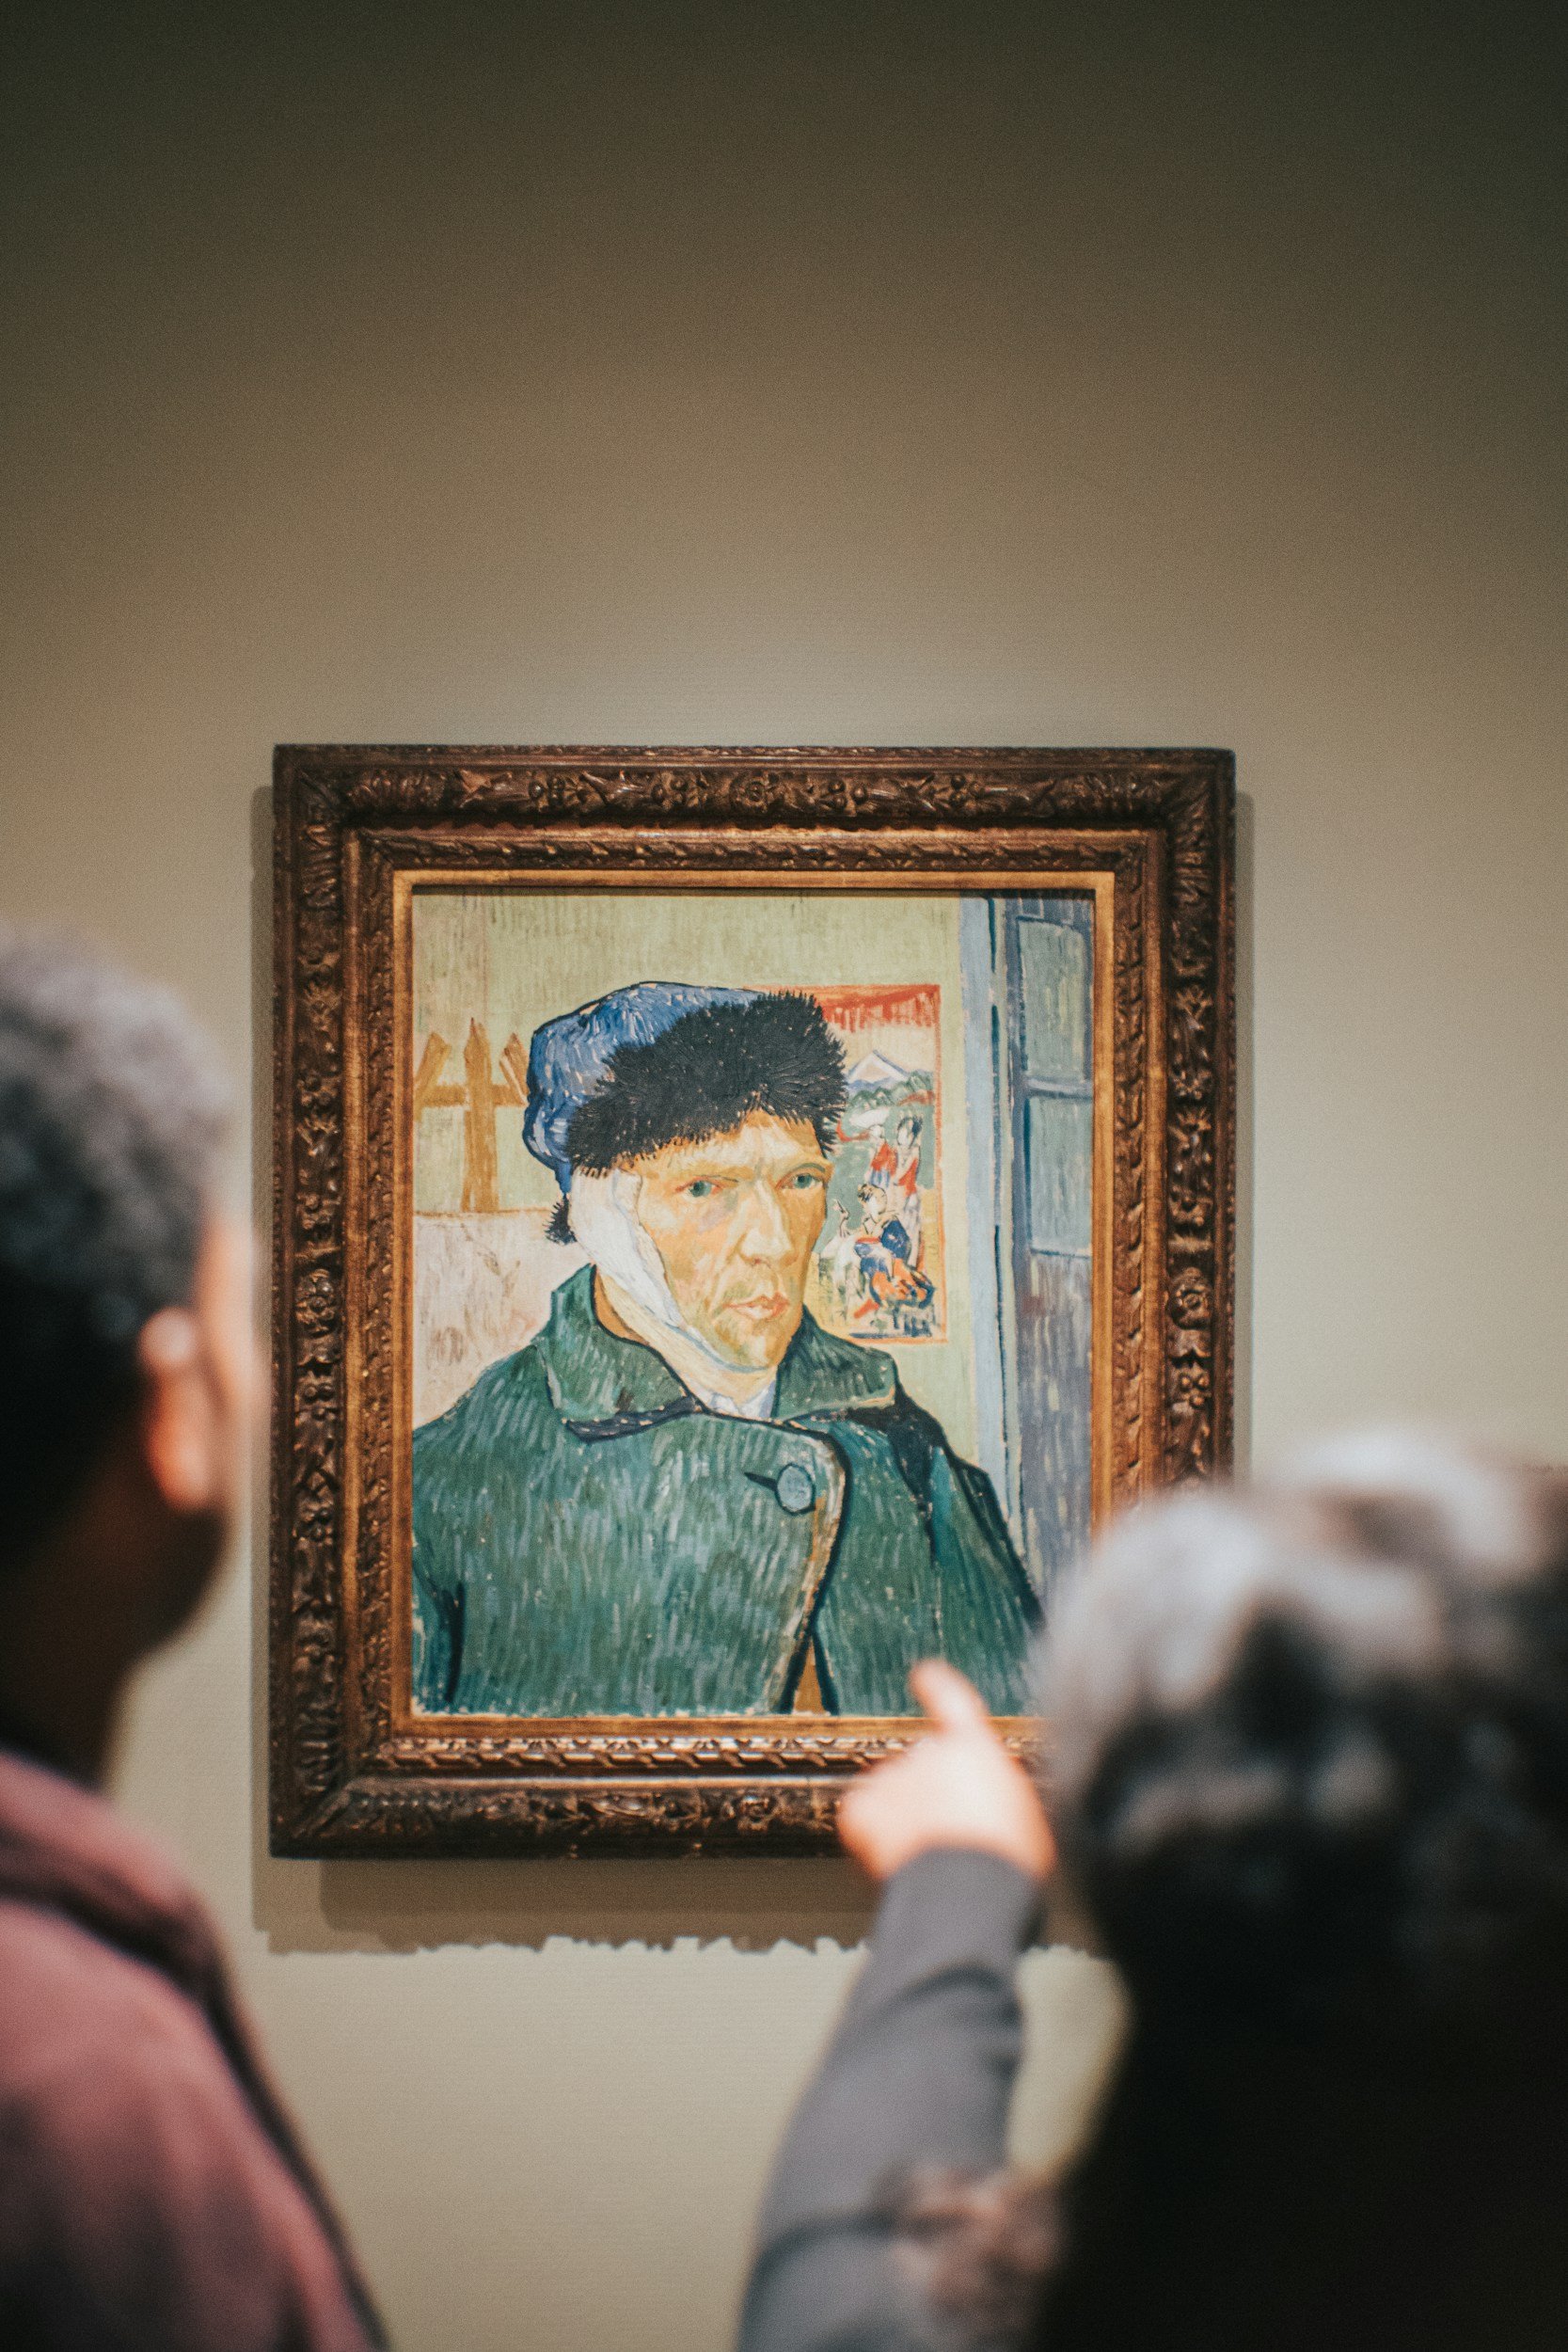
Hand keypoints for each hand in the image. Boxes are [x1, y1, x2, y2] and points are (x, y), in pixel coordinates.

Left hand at [837, 1660, 1054, 1884]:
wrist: (966, 1891)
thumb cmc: (1006, 1863)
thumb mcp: (1024, 1817)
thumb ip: (996, 1794)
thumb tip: (984, 1804)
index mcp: (974, 1749)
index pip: (951, 1700)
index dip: (936, 1685)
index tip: (923, 1673)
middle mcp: (928, 1752)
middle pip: (922, 1768)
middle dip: (930, 1798)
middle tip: (950, 1840)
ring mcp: (891, 1776)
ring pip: (892, 1795)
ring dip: (903, 1820)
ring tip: (930, 1859)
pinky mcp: (861, 1806)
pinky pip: (861, 1817)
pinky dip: (870, 1837)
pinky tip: (896, 1859)